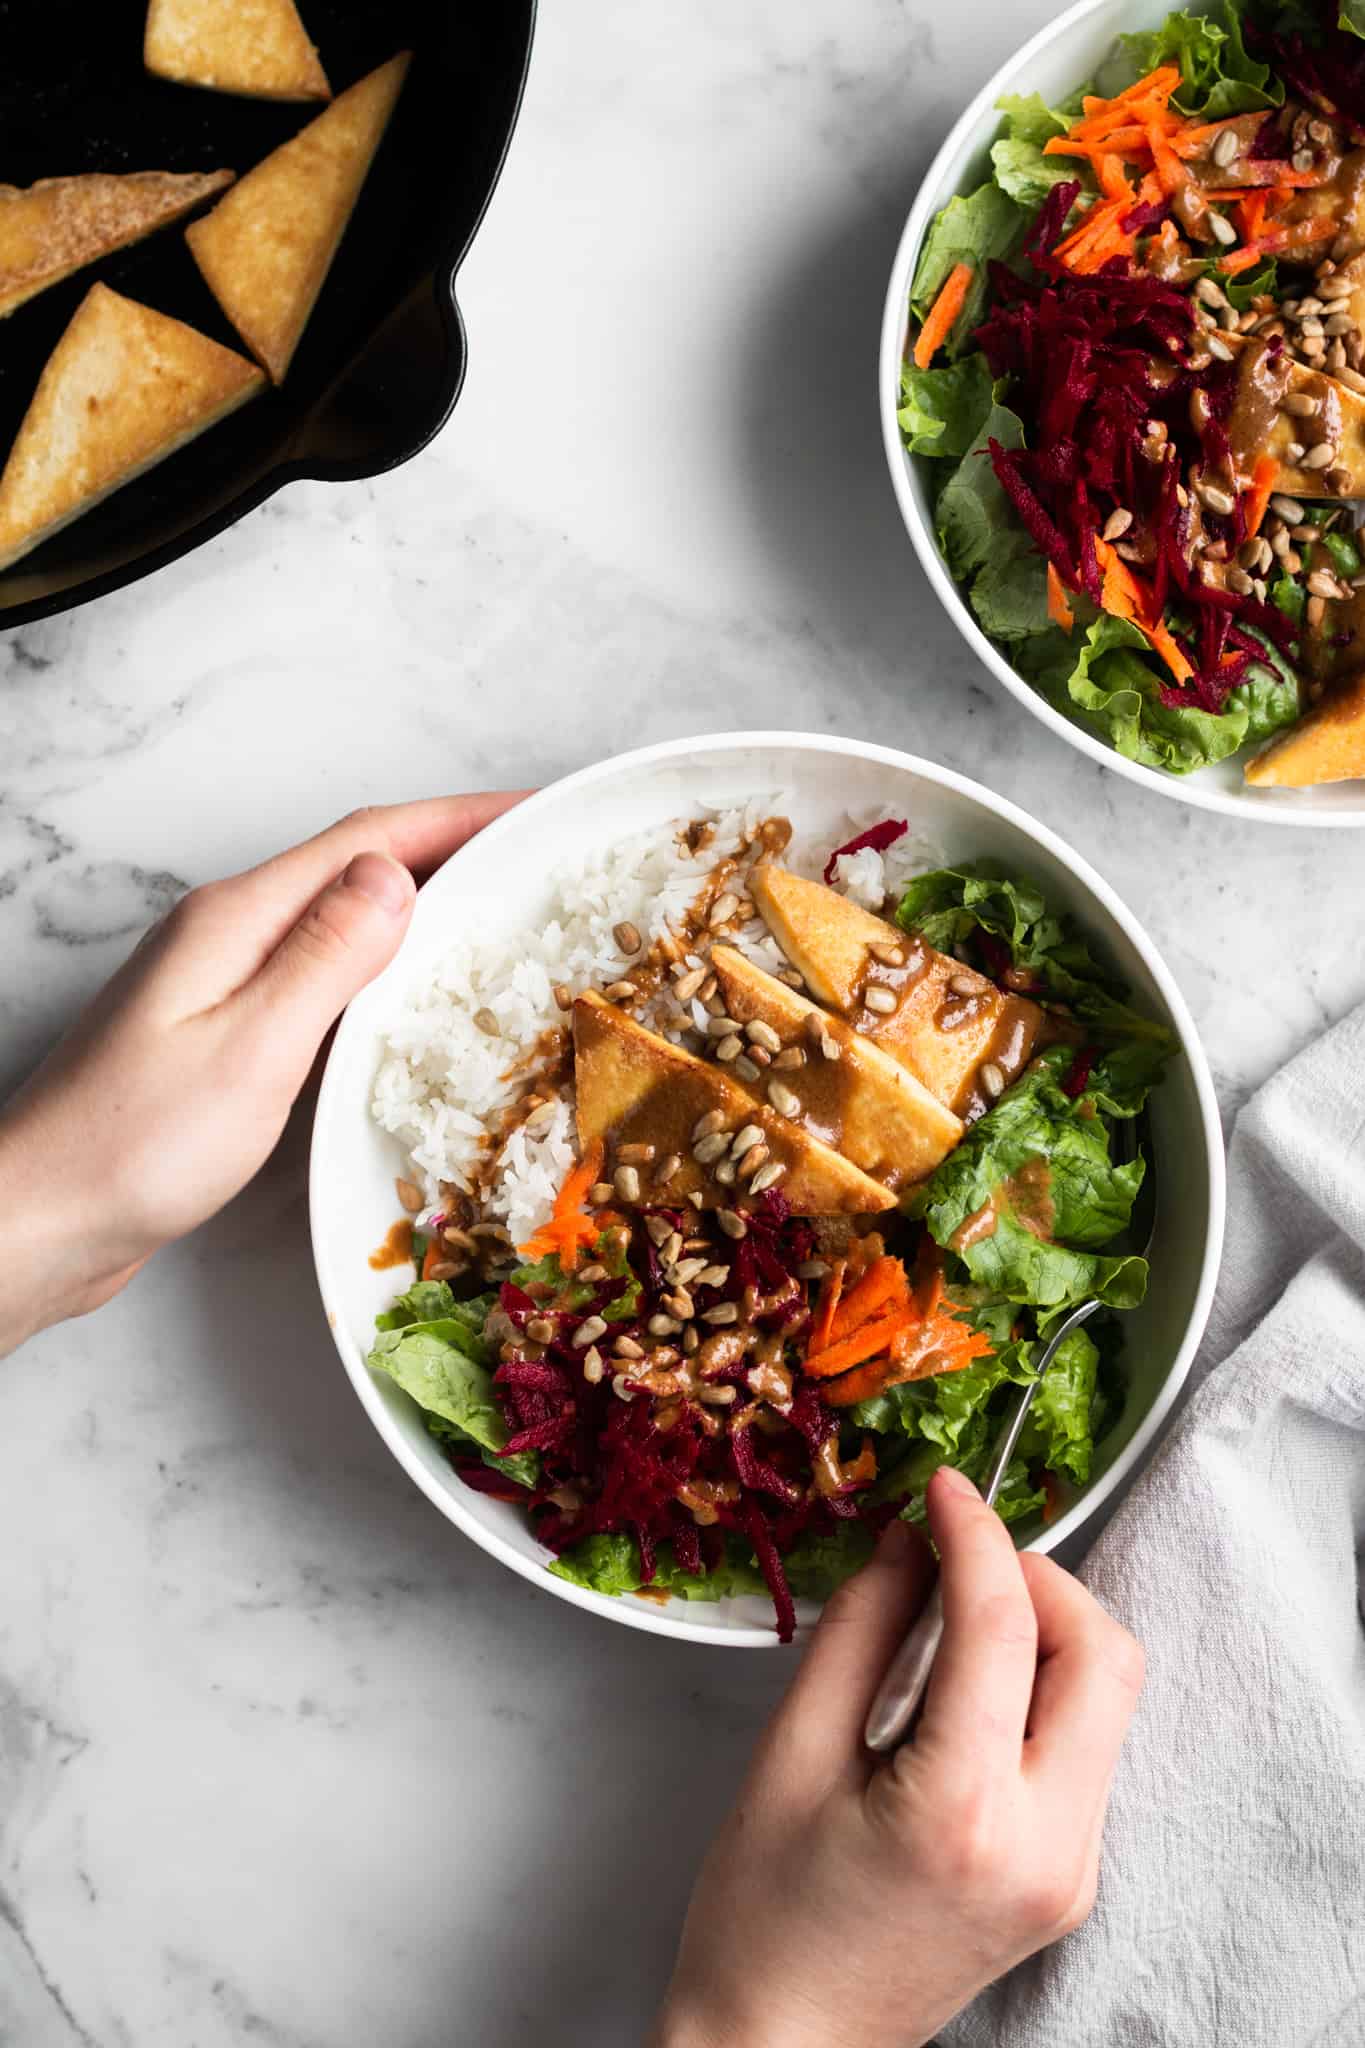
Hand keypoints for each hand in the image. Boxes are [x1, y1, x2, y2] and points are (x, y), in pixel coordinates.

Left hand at [0, 795, 523, 1354]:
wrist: (42, 1219)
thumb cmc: (132, 1147)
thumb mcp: (249, 1048)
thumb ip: (325, 957)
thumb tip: (396, 875)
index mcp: (237, 920)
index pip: (368, 840)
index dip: (459, 817)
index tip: (535, 809)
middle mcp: (229, 935)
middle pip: (356, 867)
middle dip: (450, 851)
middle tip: (536, 862)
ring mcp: (223, 981)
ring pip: (341, 921)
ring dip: (421, 908)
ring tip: (500, 919)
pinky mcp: (223, 1032)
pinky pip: (321, 976)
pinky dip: (383, 969)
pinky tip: (415, 1000)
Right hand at [653, 1467, 1143, 2047]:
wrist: (785, 2047)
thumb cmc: (764, 1920)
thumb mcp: (791, 1752)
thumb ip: (862, 1629)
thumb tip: (909, 1539)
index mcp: (963, 1813)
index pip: (1005, 1627)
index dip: (976, 1533)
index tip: (943, 1487)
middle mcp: (1045, 1846)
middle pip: (1104, 1655)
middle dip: (1038, 1579)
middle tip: (959, 1557)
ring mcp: (1071, 1870)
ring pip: (1108, 1696)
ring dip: (1045, 1631)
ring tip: (952, 1621)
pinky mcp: (1071, 1879)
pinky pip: (1085, 1745)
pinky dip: (1040, 1689)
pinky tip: (966, 1687)